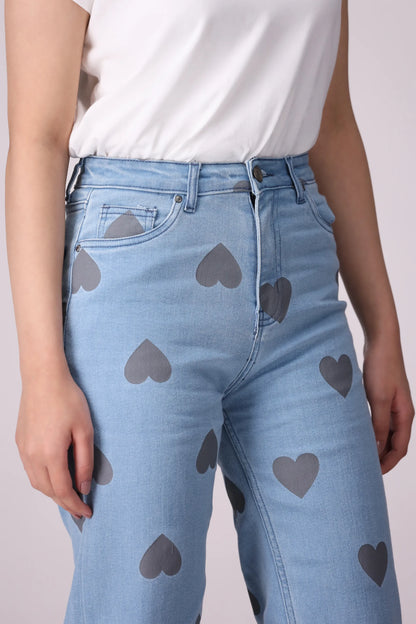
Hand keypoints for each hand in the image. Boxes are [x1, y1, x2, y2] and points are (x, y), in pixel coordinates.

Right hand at [15, 370, 93, 518]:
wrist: (43, 378)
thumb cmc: (67, 399)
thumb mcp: (85, 430)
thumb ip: (85, 461)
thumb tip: (84, 486)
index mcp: (50, 454)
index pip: (63, 491)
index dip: (76, 505)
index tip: (87, 512)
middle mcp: (33, 456)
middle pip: (48, 490)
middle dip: (65, 503)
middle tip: (80, 508)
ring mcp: (24, 450)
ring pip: (37, 482)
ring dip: (53, 492)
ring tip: (70, 494)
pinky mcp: (20, 442)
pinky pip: (31, 469)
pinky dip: (43, 479)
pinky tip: (55, 476)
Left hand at [363, 334, 413, 473]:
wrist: (381, 342)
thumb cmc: (382, 367)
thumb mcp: (379, 398)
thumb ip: (378, 424)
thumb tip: (377, 448)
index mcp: (405, 415)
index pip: (399, 449)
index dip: (387, 464)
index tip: (373, 475)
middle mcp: (401, 413)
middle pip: (393, 443)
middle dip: (381, 458)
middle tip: (363, 469)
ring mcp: (392, 405)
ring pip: (385, 433)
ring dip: (375, 445)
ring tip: (359, 455)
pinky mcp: (382, 397)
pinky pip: (378, 421)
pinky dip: (371, 431)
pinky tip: (357, 433)